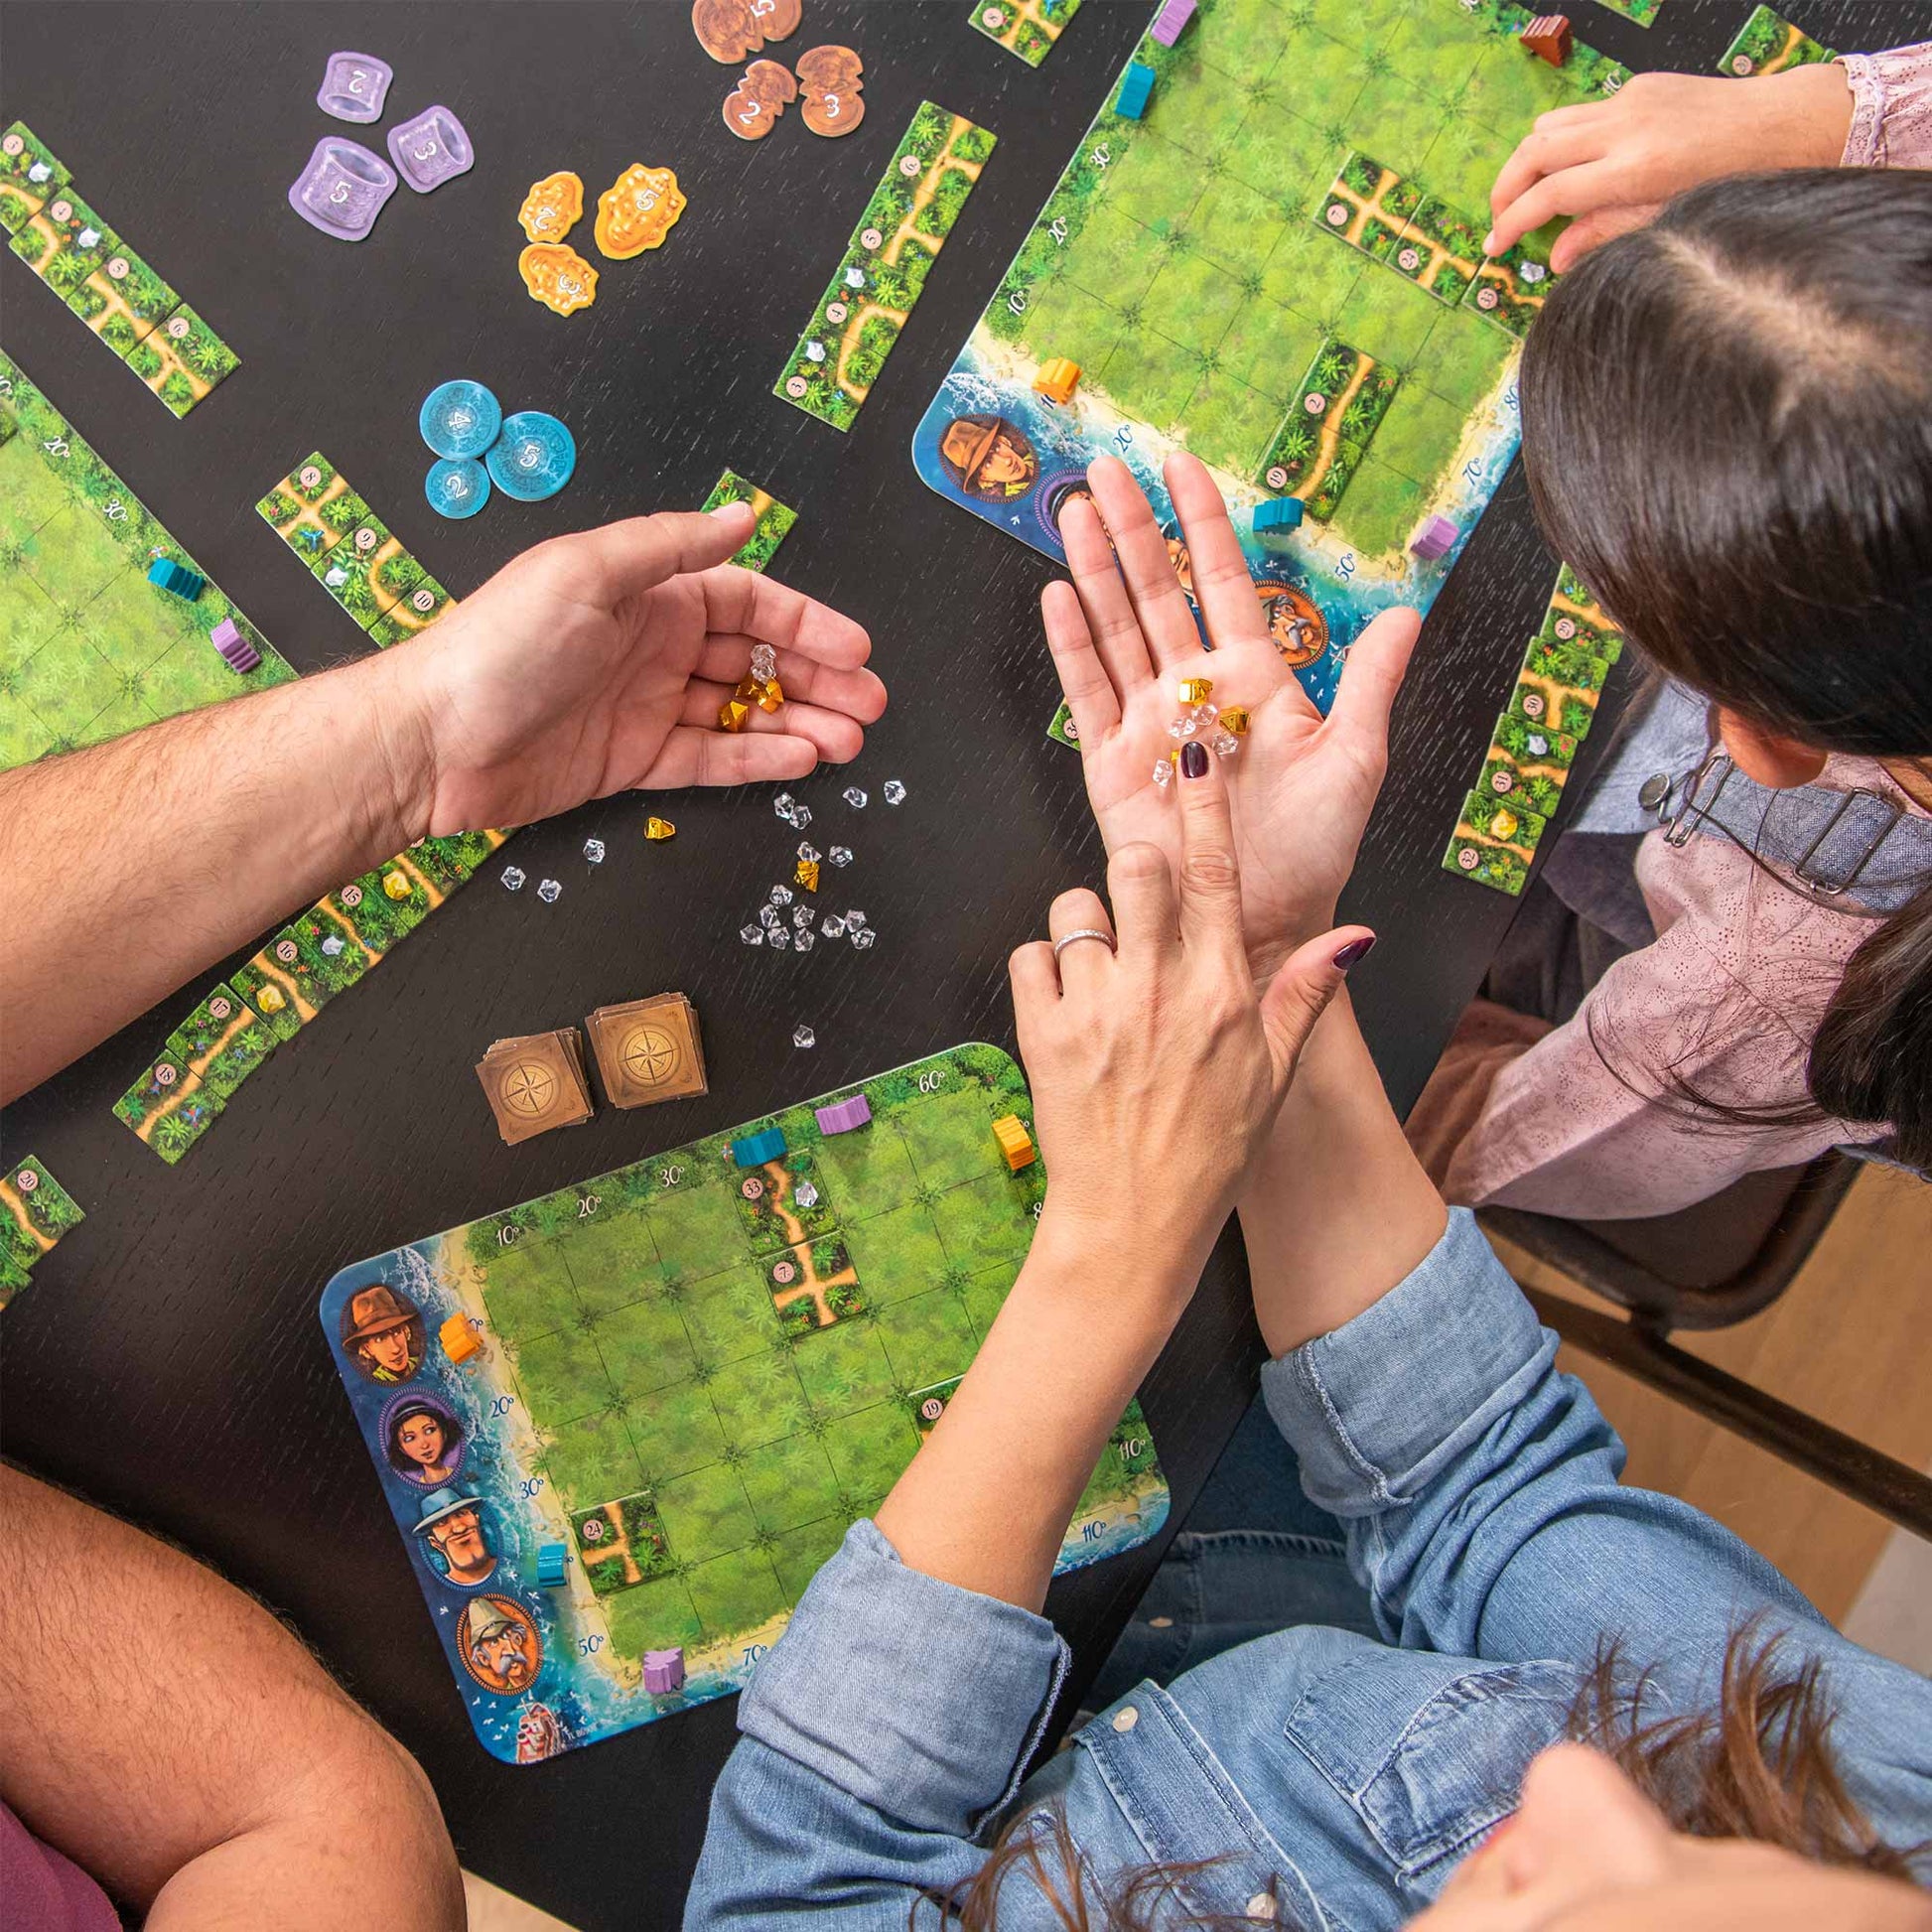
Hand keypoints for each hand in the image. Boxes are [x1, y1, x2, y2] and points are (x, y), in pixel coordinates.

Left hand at [384, 502, 885, 833]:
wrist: (432, 741)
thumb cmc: (497, 646)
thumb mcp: (584, 572)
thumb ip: (669, 545)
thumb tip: (740, 516)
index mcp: (645, 593)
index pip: (746, 601)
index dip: (805, 624)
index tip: (855, 649)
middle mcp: (651, 645)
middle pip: (755, 658)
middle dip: (817, 679)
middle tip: (870, 705)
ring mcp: (645, 704)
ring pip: (742, 710)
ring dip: (800, 722)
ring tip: (850, 742)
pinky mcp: (633, 761)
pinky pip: (710, 758)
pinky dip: (757, 759)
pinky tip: (800, 761)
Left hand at [1009, 734, 1373, 1286]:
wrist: (1132, 1222)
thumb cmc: (1207, 1150)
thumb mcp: (1273, 1074)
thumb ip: (1304, 994)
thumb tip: (1353, 935)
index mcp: (1221, 993)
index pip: (1216, 875)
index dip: (1205, 807)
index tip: (1196, 754)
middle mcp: (1158, 989)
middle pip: (1137, 867)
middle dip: (1136, 863)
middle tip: (1140, 898)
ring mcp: (1097, 1009)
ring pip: (1076, 908)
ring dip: (1088, 925)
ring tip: (1104, 975)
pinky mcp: (1042, 1032)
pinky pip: (1032, 955)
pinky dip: (1046, 969)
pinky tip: (1068, 1005)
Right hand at [1043, 454, 1416, 979]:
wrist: (1263, 920)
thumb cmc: (1313, 849)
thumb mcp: (1357, 759)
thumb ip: (1373, 683)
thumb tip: (1406, 612)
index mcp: (1254, 677)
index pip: (1221, 581)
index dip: (1200, 522)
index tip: (1181, 466)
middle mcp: (1195, 688)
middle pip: (1156, 591)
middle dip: (1131, 529)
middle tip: (1106, 469)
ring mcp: (1149, 722)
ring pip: (1116, 629)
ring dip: (1094, 570)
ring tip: (1073, 512)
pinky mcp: (1113, 762)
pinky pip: (1088, 693)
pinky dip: (1072, 645)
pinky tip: (1058, 596)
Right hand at [1487, 63, 1852, 269]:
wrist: (1786, 123)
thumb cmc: (1735, 180)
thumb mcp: (1669, 220)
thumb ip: (1606, 233)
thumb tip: (1556, 257)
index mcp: (1634, 168)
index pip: (1549, 194)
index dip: (1512, 222)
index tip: (1494, 246)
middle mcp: (1625, 126)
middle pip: (1534, 151)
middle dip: (1506, 187)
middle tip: (1498, 219)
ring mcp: (1630, 99)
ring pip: (1550, 124)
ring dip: (1529, 160)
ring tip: (1528, 193)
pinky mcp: (1640, 85)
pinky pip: (1584, 112)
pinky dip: (1566, 140)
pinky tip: (1579, 166)